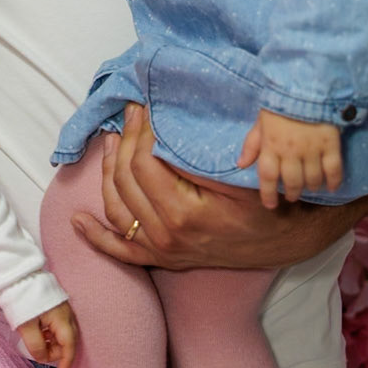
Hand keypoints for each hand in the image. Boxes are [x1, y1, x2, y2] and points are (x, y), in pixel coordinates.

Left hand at [16, 301, 77, 367]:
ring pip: (64, 332)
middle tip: (43, 356)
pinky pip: (59, 325)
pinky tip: (40, 333)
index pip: (69, 345)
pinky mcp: (56, 304)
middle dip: (59, 352)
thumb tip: (42, 358)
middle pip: (69, 339)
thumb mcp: (26, 326)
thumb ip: (36, 346)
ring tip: (39, 344)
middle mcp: (67, 314)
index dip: (67, 360)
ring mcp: (63, 308)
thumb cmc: (22, 300)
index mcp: (62, 319)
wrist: (18, 275)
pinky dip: (52, 334)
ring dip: (54, 342)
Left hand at [75, 104, 367, 271]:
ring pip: (118, 209)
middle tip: (130, 114)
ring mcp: (163, 250)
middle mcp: (167, 235)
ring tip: (110, 141)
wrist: (289, 237)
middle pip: (126, 181)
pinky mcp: (164, 259)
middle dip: (124, 141)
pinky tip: (78, 220)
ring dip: (108, 173)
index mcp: (185, 212)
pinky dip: (96, 237)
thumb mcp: (241, 171)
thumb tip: (167, 121)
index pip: (144, 164)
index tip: (145, 107)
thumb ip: (202, 152)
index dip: (140, 131)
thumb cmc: (268, 198)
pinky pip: (121, 252)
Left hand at [237, 109, 343, 208]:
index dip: (268, 194)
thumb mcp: (261, 122)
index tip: (270, 204)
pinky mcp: (331, 144)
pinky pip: (334, 169)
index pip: (267, 177)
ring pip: (312, 179)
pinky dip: (334, 181)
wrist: (306, 85)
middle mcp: (291, 152)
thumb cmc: (280, 103)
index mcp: (271, 146)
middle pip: (292, 182)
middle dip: (291, 192)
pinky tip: (331, 186)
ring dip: (311, 187)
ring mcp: (312, 150)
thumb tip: (240, 164)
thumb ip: (251, 144)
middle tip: (292, 195)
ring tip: (310, 187)